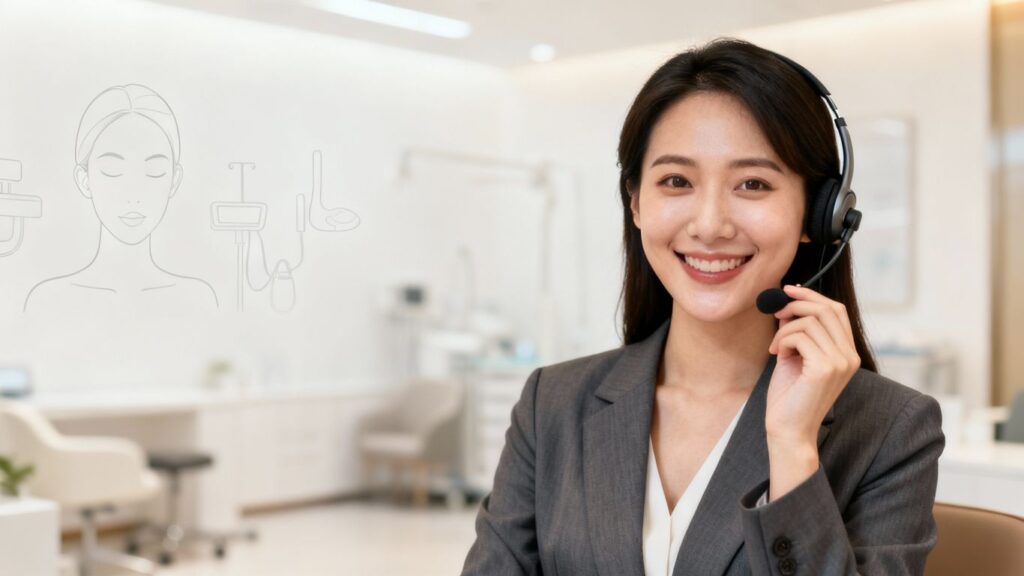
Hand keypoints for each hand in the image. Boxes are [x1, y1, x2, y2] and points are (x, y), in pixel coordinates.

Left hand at [764, 284, 860, 498]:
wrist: (788, 430)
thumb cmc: (790, 396)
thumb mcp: (796, 356)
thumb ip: (800, 331)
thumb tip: (789, 302)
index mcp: (848, 353)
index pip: (837, 311)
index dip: (812, 296)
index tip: (788, 290)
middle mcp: (850, 356)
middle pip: (827, 309)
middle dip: (796, 303)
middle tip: (775, 311)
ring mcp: (840, 362)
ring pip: (809, 321)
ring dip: (784, 328)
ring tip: (775, 346)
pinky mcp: (824, 368)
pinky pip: (799, 335)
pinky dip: (782, 339)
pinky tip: (776, 354)